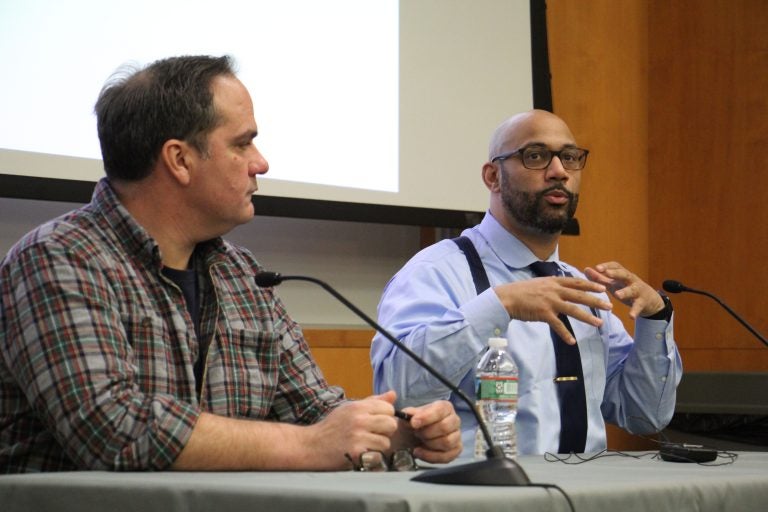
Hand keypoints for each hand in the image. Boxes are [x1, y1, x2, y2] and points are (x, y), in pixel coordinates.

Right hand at [306, 391, 399, 469]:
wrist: (311, 445)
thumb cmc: (332, 427)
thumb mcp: (349, 408)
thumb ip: (372, 402)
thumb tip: (393, 395)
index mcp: (358, 407)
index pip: (389, 408)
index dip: (386, 416)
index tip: (377, 422)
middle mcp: (359, 419)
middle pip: (391, 424)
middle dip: (386, 431)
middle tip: (373, 434)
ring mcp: (358, 436)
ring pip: (386, 442)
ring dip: (379, 446)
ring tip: (366, 445)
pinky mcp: (356, 453)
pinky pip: (378, 455)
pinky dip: (373, 457)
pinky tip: (362, 453)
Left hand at [396, 400, 461, 462]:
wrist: (413, 437)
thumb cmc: (414, 423)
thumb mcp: (408, 416)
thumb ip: (409, 414)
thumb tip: (409, 414)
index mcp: (445, 407)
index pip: (440, 410)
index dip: (426, 417)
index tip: (413, 423)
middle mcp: (454, 420)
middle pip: (445, 427)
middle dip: (426, 432)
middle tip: (416, 433)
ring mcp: (457, 435)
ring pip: (447, 442)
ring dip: (429, 444)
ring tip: (419, 442)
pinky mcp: (456, 450)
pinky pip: (446, 456)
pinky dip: (430, 456)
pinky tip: (420, 452)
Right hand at [494, 276, 611, 344]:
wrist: (506, 298)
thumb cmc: (520, 292)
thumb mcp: (538, 284)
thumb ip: (551, 286)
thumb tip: (561, 289)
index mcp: (553, 282)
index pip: (576, 282)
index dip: (590, 285)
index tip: (603, 288)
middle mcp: (554, 290)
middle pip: (579, 295)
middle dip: (596, 300)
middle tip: (609, 306)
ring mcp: (549, 302)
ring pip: (573, 310)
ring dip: (587, 318)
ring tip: (599, 323)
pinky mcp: (543, 313)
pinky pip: (558, 325)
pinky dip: (565, 334)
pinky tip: (572, 341)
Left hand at [584, 261, 663, 318]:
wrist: (649, 301)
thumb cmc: (627, 289)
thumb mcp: (614, 284)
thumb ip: (600, 278)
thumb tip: (586, 269)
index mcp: (623, 275)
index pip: (616, 266)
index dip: (607, 266)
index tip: (597, 267)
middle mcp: (631, 280)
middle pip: (625, 274)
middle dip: (616, 273)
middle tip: (607, 273)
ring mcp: (638, 291)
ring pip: (632, 290)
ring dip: (625, 292)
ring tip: (617, 295)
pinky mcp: (642, 302)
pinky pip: (639, 306)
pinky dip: (635, 311)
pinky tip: (631, 316)